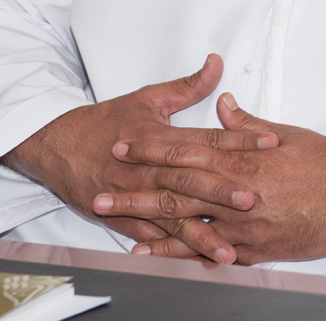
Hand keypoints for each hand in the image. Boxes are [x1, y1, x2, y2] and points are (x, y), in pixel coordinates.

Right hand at [2, 54, 280, 263]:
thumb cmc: (105, 121)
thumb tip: (217, 64)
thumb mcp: (147, 98)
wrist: (56, 145)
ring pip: (172, 216)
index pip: (206, 139)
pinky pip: (150, 237)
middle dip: (221, 191)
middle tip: (252, 199)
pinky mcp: (122, 217)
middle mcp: (149, 169)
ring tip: (229, 248)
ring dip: (200, 233)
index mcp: (159, 138)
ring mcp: (135, 195)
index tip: (269, 142)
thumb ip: (187, 86)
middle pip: (190, 180)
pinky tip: (192, 260)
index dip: (239, 140)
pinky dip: (170, 250)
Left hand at [92, 92, 325, 263]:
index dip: (151, 148)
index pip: (186, 149)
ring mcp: (243, 220)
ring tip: (115, 224)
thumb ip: (247, 123)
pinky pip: (209, 250)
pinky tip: (154, 254)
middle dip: (135, 187)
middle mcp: (237, 188)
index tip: (123, 145)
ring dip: (147, 222)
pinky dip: (179, 253)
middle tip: (100, 190)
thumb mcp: (286, 133)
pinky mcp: (256, 247)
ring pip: (185, 221)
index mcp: (242, 156)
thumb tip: (222, 104)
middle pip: (176, 186)